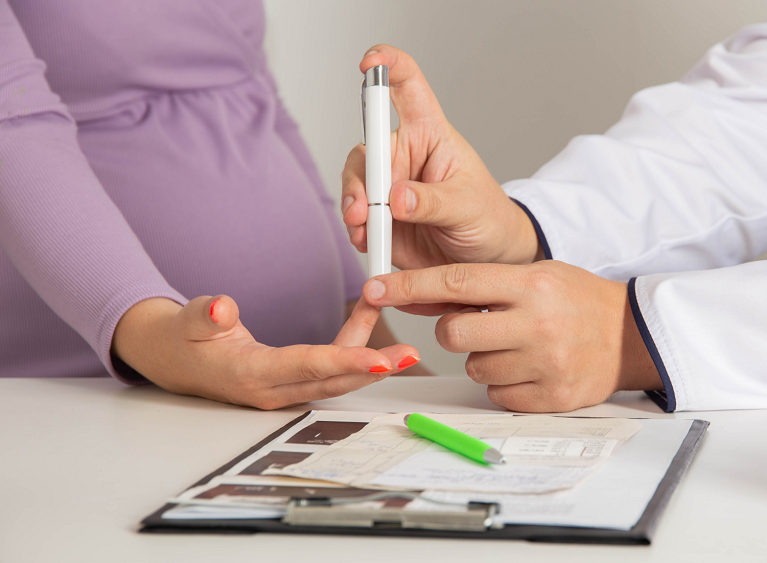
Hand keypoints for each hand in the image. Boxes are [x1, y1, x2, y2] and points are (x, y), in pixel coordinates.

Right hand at [112, 295, 419, 409]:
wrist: (173, 359)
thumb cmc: (182, 338)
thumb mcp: (187, 321)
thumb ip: (206, 315)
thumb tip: (222, 307)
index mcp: (249, 374)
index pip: (305, 367)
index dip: (344, 362)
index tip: (379, 360)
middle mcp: (271, 389)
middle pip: (331, 380)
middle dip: (374, 370)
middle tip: (410, 356)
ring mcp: (282, 389)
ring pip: (333, 376)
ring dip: (369, 361)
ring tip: (403, 343)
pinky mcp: (289, 382)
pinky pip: (326, 367)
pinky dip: (350, 348)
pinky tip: (366, 322)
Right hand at [342, 44, 542, 268]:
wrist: (486, 259)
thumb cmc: (486, 217)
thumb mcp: (468, 206)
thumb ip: (433, 202)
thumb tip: (396, 199)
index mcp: (430, 134)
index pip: (407, 88)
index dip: (388, 66)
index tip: (370, 63)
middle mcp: (403, 155)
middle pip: (369, 149)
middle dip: (360, 178)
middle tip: (364, 208)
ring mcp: (388, 187)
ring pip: (355, 183)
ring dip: (353, 205)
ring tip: (363, 229)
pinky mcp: (380, 218)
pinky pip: (356, 217)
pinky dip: (356, 229)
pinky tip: (366, 240)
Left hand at [361, 262, 660, 411]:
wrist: (629, 334)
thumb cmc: (574, 300)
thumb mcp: (535, 275)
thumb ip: (485, 284)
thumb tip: (422, 295)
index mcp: (530, 285)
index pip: (455, 282)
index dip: (408, 286)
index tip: (374, 288)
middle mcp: (536, 323)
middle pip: (453, 332)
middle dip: (452, 329)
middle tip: (475, 324)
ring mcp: (545, 363)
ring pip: (472, 367)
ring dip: (481, 357)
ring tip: (512, 345)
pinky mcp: (551, 397)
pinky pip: (495, 394)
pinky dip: (501, 382)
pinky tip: (525, 367)